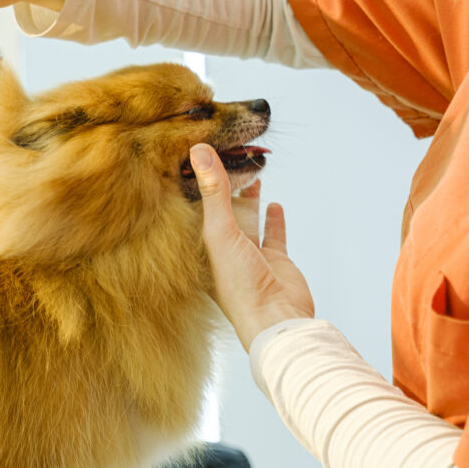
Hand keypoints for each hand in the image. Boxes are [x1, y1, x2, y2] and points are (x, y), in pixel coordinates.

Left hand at [192, 144, 315, 351]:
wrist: (275, 319)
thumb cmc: (238, 286)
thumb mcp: (220, 232)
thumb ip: (213, 191)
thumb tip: (200, 148)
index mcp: (199, 248)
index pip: (193, 207)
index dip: (195, 182)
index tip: (196, 155)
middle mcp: (221, 251)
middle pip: (222, 209)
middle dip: (227, 185)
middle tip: (231, 156)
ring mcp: (249, 256)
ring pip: (247, 218)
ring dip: (250, 197)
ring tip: (253, 173)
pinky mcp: (273, 261)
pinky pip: (272, 234)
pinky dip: (273, 218)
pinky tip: (274, 203)